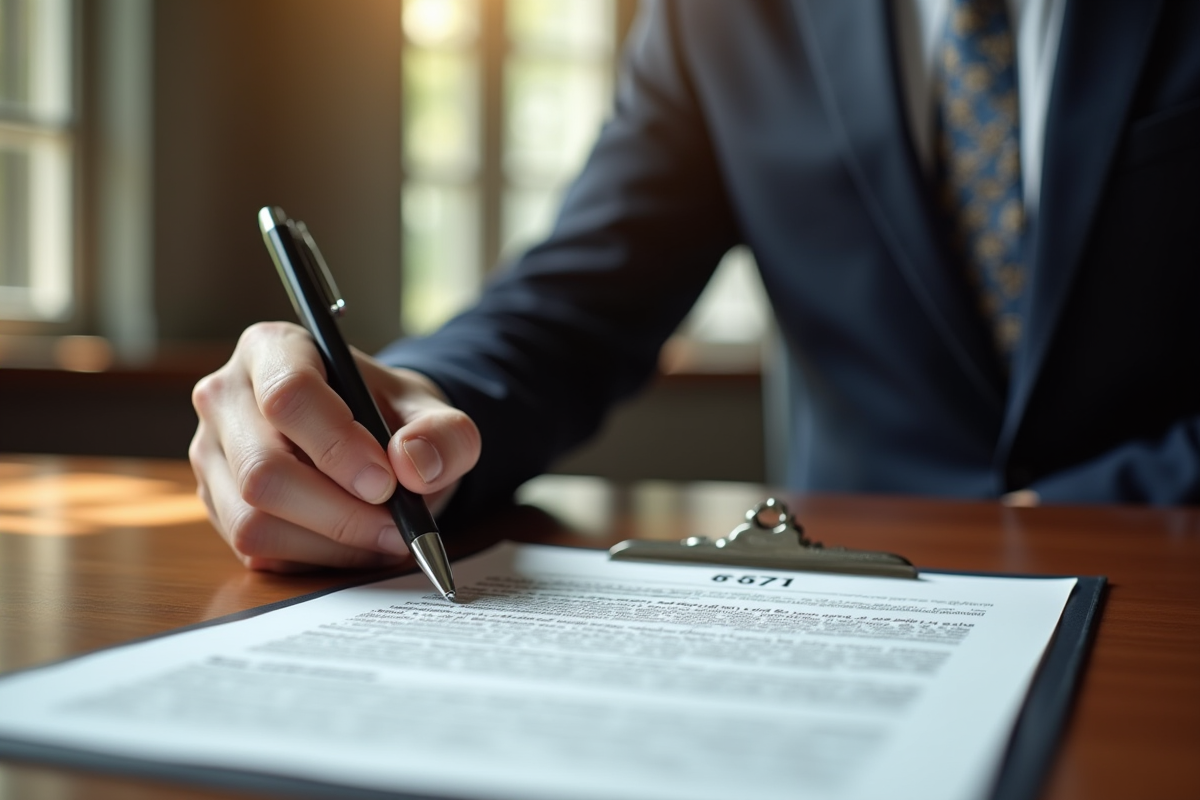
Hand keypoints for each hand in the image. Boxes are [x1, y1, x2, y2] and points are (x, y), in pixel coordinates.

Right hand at [189, 321, 480, 571]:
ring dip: (330, 542)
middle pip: (263, 470)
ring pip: (253, 519)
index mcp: (274, 349)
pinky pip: (256, 549)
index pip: (289, 395)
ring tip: (385, 537)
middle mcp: (226, 396)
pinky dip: (316, 557)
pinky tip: (356, 543)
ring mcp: (213, 454)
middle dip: (339, 511)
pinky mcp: (216, 504)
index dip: (338, 446)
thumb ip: (444, 434)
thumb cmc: (392, 418)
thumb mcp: (435, 415)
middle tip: (397, 526)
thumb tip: (413, 466)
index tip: (387, 483)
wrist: (375, 440)